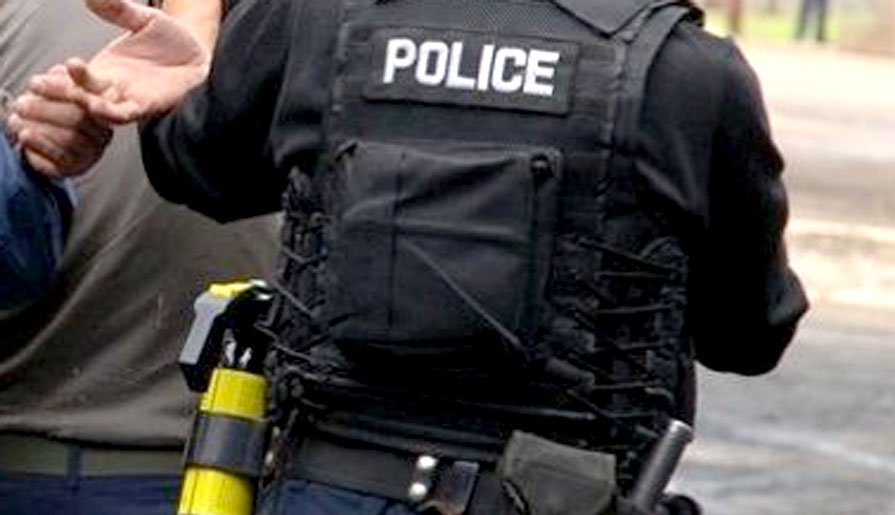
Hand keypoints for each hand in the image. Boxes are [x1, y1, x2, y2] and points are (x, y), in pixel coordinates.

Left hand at [8, 66, 112, 177]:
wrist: (56, 138)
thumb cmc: (62, 108)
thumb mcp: (69, 88)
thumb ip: (72, 77)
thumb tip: (72, 65)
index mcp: (104, 112)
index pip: (86, 101)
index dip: (60, 91)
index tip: (34, 83)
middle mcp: (102, 136)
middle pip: (77, 121)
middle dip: (44, 110)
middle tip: (20, 103)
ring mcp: (90, 154)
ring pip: (68, 143)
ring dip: (39, 131)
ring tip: (17, 121)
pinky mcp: (74, 169)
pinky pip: (59, 165)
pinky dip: (39, 151)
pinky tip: (24, 140)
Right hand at [30, 0, 210, 123]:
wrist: (200, 54)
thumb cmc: (171, 40)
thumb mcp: (143, 20)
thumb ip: (119, 10)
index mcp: (106, 67)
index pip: (78, 75)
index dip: (68, 73)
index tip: (65, 64)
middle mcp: (114, 87)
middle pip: (83, 96)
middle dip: (72, 92)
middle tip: (67, 85)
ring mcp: (130, 99)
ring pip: (101, 111)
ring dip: (91, 107)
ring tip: (84, 99)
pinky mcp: (148, 107)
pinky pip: (126, 116)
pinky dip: (113, 114)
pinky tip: (104, 107)